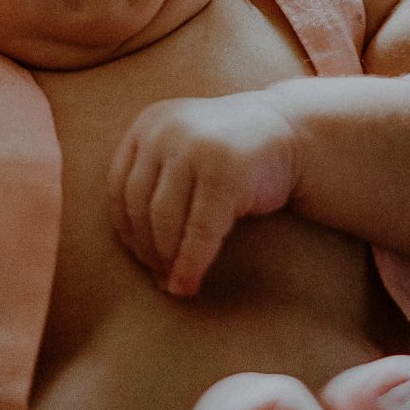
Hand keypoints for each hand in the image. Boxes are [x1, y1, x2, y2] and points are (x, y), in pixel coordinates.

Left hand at [108, 91, 297, 296]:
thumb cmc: (231, 154)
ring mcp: (196, 149)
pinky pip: (199, 231)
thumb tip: (136, 253)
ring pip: (164, 221)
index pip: (119, 187)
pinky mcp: (225, 173)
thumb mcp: (183, 152)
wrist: (291, 132)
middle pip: (138, 206)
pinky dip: (191, 264)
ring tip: (174, 282)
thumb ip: (154, 181)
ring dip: (166, 260)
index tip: (140, 256)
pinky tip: (188, 285)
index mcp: (148, 124)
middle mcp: (165, 131)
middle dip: (146, 249)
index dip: (125, 230)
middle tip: (159, 276)